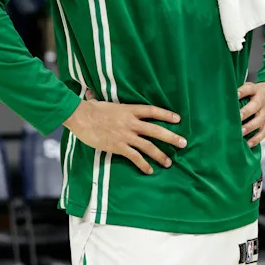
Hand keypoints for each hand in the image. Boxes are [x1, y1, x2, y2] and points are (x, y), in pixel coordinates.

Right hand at [65, 91, 185, 174]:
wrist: (80, 117)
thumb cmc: (90, 109)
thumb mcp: (102, 102)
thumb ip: (105, 102)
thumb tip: (91, 94)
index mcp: (129, 110)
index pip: (152, 111)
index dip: (166, 115)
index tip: (178, 119)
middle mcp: (131, 123)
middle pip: (156, 130)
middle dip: (171, 137)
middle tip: (183, 143)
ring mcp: (125, 135)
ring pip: (148, 146)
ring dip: (160, 155)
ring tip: (169, 162)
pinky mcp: (118, 147)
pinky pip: (134, 157)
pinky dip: (143, 164)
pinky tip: (149, 170)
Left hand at [239, 82, 264, 147]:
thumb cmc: (257, 93)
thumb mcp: (250, 88)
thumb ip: (240, 92)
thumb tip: (221, 98)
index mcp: (255, 90)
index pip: (249, 89)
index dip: (242, 92)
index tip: (235, 95)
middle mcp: (262, 101)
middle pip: (254, 106)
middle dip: (245, 112)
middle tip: (237, 117)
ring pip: (259, 121)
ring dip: (250, 127)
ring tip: (240, 133)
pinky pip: (263, 132)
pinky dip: (256, 139)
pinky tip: (248, 144)